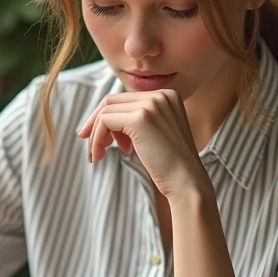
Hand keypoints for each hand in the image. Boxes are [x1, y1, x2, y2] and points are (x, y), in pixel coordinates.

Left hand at [77, 89, 207, 198]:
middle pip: (112, 101)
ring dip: (96, 135)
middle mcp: (160, 95)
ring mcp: (151, 105)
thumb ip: (137, 119)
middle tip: (91, 147)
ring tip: (98, 155)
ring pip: (106, 111)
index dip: (107, 118)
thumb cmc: (169, 164)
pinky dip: (97, 138)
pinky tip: (100, 155)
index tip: (102, 139)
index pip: (124, 99)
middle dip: (96, 124)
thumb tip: (104, 118)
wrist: (186, 182)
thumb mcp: (155, 133)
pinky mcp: (141, 118)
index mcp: (166, 95)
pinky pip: (105, 121)